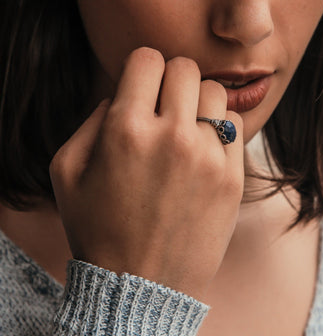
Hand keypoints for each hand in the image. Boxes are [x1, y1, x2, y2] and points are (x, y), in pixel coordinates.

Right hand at [49, 47, 243, 299]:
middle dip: (171, 78)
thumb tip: (122, 94)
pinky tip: (204, 147)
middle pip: (184, 68)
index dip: (142, 67)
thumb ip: (92, 120)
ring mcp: (208, 156)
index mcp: (126, 130)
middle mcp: (170, 137)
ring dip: (198, 100)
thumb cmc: (98, 228)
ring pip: (214, 91)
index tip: (143, 83)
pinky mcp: (232, 177)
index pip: (147, 59)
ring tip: (186, 125)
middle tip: (165, 102)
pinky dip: (220, 127)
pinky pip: (235, 124)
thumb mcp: (67, 171)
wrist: (141, 283)